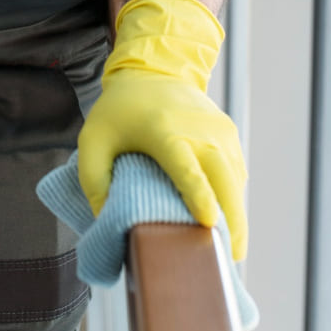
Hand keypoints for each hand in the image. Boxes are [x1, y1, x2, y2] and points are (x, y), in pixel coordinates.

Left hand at [76, 0, 247, 259]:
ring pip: (235, 178)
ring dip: (237, 212)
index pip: (186, 166)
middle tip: (231, 259)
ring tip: (231, 249)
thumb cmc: (119, 111)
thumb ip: (93, 180)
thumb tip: (106, 221)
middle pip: (224, 178)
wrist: (152, 70)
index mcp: (164, 130)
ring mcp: (219, 130)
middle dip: (231, 219)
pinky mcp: (229, 133)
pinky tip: (228, 221)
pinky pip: (237, 171)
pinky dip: (235, 196)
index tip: (209, 223)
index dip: (198, 195)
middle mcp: (199, 129)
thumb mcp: (93, 139)